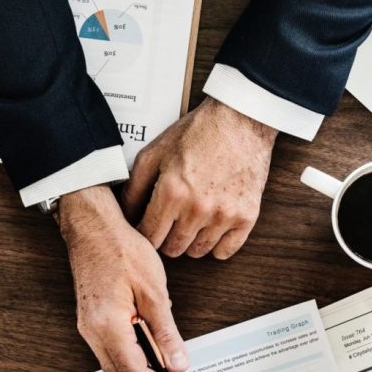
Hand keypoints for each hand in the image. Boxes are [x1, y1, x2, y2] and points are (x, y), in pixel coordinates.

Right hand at [59, 186, 187, 371]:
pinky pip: (110, 350)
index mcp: (107, 325)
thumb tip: (177, 363)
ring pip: (114, 365)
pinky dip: (131, 354)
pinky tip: (150, 341)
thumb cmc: (122, 250)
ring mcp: (88, 327)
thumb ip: (166, 332)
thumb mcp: (154, 292)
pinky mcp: (90, 320)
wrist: (94, 228)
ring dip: (139, 369)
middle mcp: (92, 332)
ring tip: (166, 360)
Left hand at [122, 97, 277, 259]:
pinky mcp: (246, 216)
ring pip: (197, 252)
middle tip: (169, 223)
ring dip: (190, 241)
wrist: (241, 120)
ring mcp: (224, 215)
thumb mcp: (155, 152)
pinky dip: (216, 245)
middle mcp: (197, 208)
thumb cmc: (197, 133)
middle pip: (172, 249)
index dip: (144, 234)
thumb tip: (125, 215)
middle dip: (165, 239)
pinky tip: (212, 228)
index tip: (148, 227)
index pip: (149, 236)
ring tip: (191, 221)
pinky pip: (225, 251)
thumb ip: (135, 187)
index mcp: (171, 192)